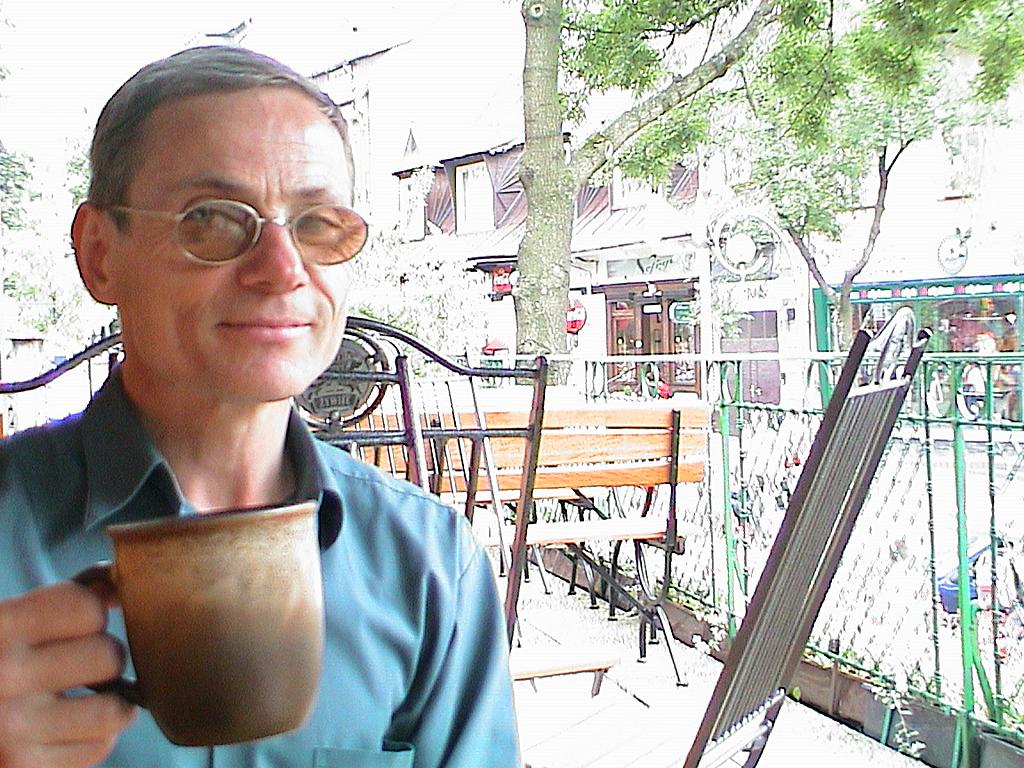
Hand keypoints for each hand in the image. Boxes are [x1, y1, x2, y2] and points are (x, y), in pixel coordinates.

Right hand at [0, 582, 135, 766]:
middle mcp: (4, 676)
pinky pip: (98, 747)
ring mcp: (13, 727)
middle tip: (84, 665)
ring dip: (112, 702)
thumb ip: (70, 597)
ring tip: (94, 696)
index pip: (88, 609)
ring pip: (113, 710)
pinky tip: (73, 726)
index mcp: (0, 627)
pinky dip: (96, 736)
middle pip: (108, 657)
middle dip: (105, 658)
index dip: (90, 614)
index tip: (75, 624)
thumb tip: (121, 585)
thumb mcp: (15, 618)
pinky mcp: (22, 767)